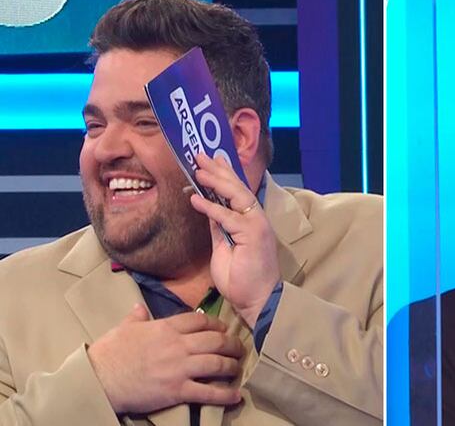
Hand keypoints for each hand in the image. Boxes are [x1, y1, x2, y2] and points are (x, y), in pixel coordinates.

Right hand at [87, 304, 244, 413]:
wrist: (99, 379)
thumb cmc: (110, 352)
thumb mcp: (124, 328)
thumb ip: (137, 317)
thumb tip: (139, 307)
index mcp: (166, 328)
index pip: (200, 321)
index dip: (216, 325)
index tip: (223, 329)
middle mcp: (178, 345)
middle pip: (215, 341)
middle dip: (232, 345)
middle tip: (238, 348)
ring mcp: (179, 368)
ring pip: (217, 364)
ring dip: (232, 366)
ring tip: (237, 368)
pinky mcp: (177, 390)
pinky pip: (208, 392)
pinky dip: (225, 394)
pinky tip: (235, 395)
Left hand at [190, 153, 280, 327]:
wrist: (257, 300)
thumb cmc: (242, 278)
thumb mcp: (223, 247)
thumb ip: (218, 227)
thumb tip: (207, 207)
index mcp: (249, 220)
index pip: (236, 191)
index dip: (223, 174)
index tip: (208, 161)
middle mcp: (255, 218)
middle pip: (237, 187)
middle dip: (218, 170)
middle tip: (200, 155)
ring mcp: (256, 225)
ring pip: (237, 196)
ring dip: (216, 182)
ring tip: (198, 171)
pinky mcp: (253, 235)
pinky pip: (228, 217)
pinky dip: (211, 207)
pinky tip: (196, 199)